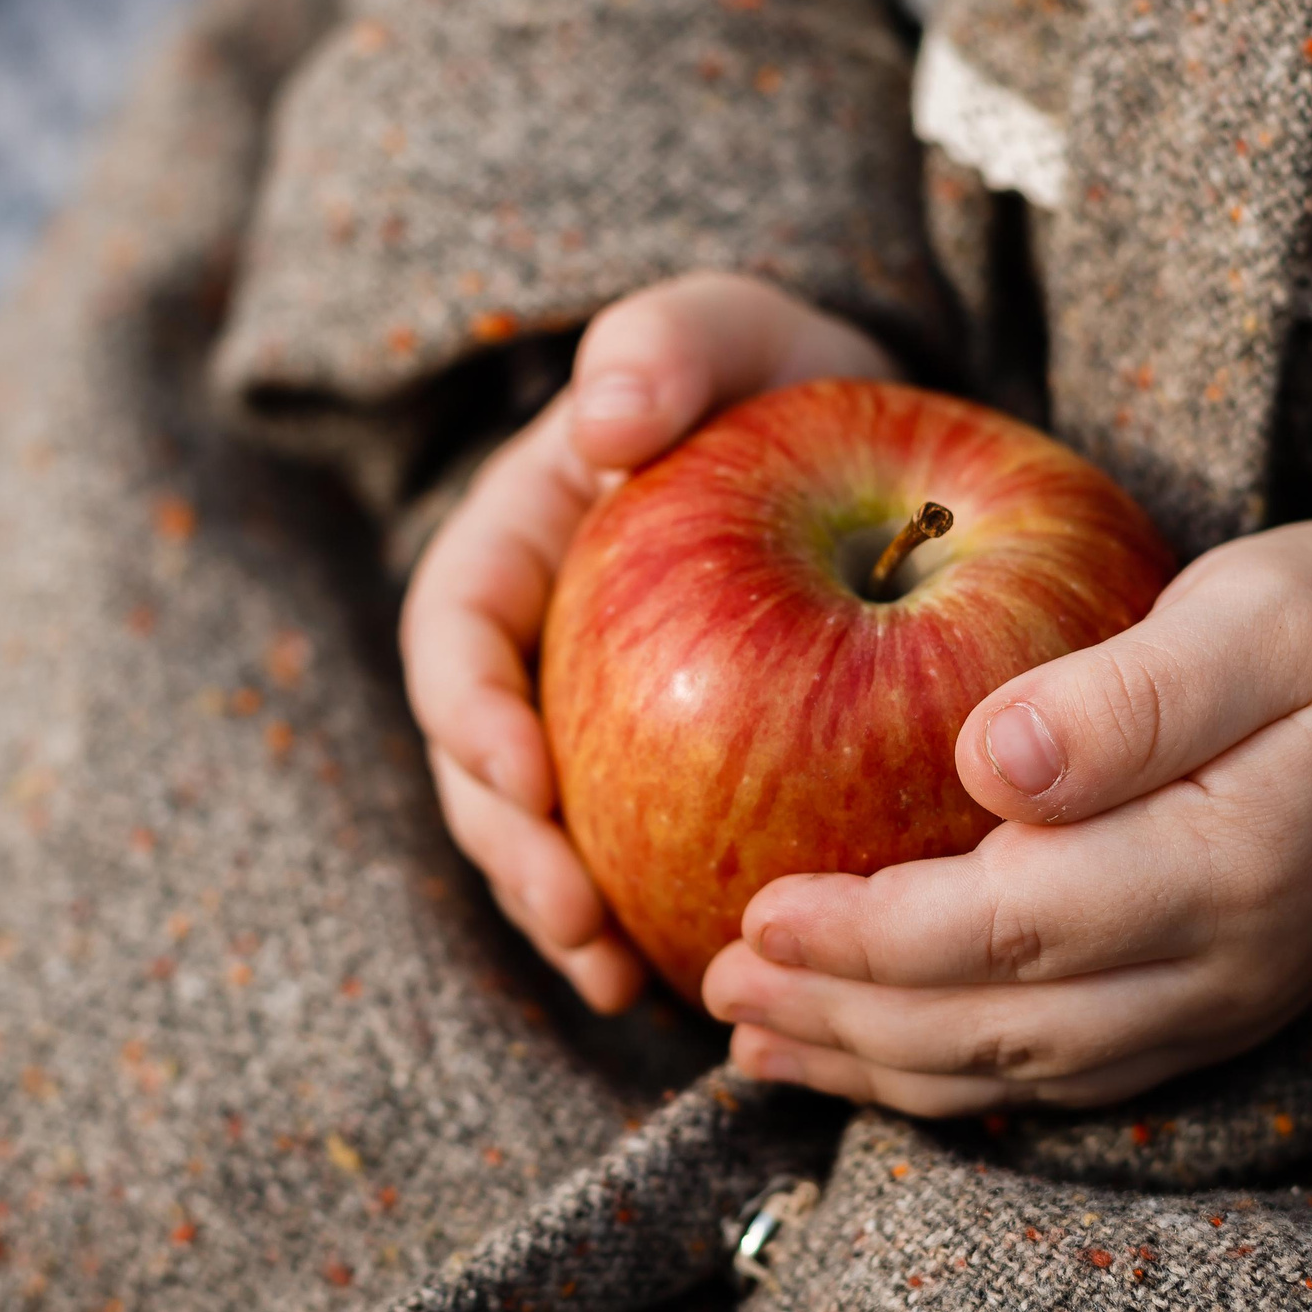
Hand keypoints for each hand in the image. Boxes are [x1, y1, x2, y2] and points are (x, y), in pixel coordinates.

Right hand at [400, 273, 897, 1012]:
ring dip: (568, 918)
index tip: (521, 774)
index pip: (455, 639)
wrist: (856, 448)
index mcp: (513, 551)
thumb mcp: (728, 330)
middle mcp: (534, 656)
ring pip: (553, 841)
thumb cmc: (775, 379)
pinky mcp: (666, 790)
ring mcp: (593, 733)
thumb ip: (666, 344)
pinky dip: (658, 925)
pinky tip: (706, 981)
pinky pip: (645, 867)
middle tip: (575, 920)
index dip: (468, 715)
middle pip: (483, 773)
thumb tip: (604, 419)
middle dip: (514, 856)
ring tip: (620, 980)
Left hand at [701, 519, 1311, 1113]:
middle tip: (713, 984)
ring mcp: (1211, 1010)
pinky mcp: (1201, 1014)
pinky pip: (1050, 1078)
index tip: (756, 912)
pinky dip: (941, 1079)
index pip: (1007, 932)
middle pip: (990, 1028)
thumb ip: (1126, 697)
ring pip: (1011, 1074)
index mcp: (1219, 872)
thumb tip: (987, 763)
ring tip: (748, 1036)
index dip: (869, 939)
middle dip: (840, 1015)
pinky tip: (861, 1057)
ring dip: (871, 1063)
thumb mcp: (1252, 619)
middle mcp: (1214, 972)